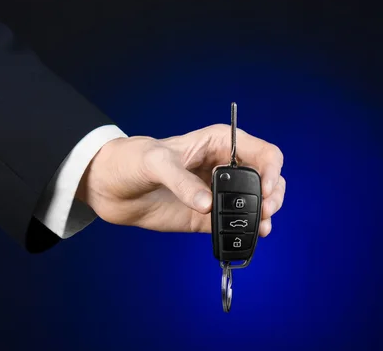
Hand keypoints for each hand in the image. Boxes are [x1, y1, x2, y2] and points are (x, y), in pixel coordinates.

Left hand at [75, 124, 284, 236]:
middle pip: (266, 179)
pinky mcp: (205, 217)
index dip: (271, 170)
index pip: (263, 153)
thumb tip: (206, 205)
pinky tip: (247, 237)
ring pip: (255, 203)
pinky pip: (232, 225)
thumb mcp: (155, 162)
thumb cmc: (131, 160)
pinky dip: (244, 232)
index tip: (265, 189)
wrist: (110, 186)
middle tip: (264, 211)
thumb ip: (181, 181)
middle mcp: (223, 168)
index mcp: (219, 143)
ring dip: (264, 215)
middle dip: (273, 195)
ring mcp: (216, 194)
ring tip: (261, 227)